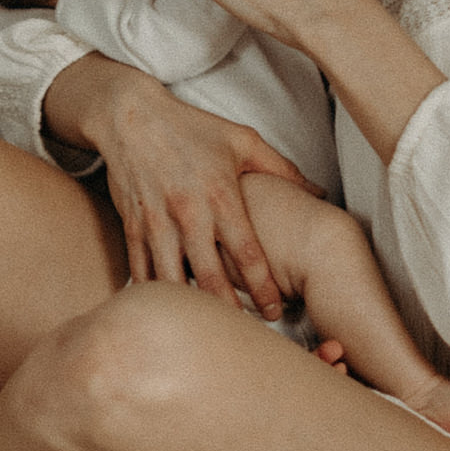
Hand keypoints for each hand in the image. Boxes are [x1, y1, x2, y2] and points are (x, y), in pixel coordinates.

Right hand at [43, 53, 312, 315]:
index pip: (249, 255)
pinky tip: (167, 313)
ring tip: (208, 331)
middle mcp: (189, 214)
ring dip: (192, 310)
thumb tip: (319, 192)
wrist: (130, 116)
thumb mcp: (243, 140)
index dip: (263, 289)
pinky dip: (156, 295)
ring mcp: (157, 223)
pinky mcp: (133, 227)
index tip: (275, 311)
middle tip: (247, 334)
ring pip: (175, 282)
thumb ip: (282, 170)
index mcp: (221, 195)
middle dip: (231, 312)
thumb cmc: (191, 127)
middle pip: (212, 279)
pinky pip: (143, 271)